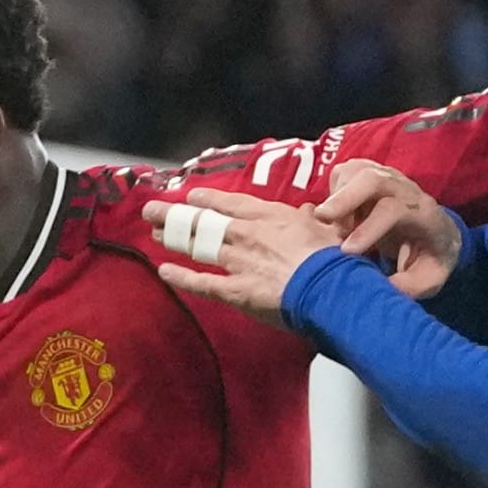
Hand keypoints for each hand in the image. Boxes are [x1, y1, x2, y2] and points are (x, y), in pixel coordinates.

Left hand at [146, 189, 350, 322]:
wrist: (329, 288)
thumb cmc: (333, 258)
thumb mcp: (328, 229)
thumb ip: (314, 220)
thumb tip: (313, 211)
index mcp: (271, 217)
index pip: (232, 203)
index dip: (209, 200)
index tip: (192, 196)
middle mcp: (248, 234)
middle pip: (205, 221)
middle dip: (177, 215)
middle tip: (153, 210)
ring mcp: (239, 261)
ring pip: (198, 246)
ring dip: (174, 239)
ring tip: (154, 232)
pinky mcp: (236, 290)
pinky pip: (203, 282)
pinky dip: (182, 277)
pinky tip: (164, 271)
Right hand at [315, 160, 464, 297]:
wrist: (439, 232)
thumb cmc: (432, 257)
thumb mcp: (430, 278)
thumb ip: (409, 286)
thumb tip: (380, 290)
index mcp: (423, 214)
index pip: (393, 210)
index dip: (368, 229)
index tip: (346, 252)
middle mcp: (405, 189)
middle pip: (373, 178)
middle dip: (343, 197)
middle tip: (321, 219)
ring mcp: (387, 177)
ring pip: (356, 171)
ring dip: (337, 197)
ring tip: (333, 227)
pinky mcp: (370, 173)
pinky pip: (345, 173)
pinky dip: (334, 193)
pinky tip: (338, 218)